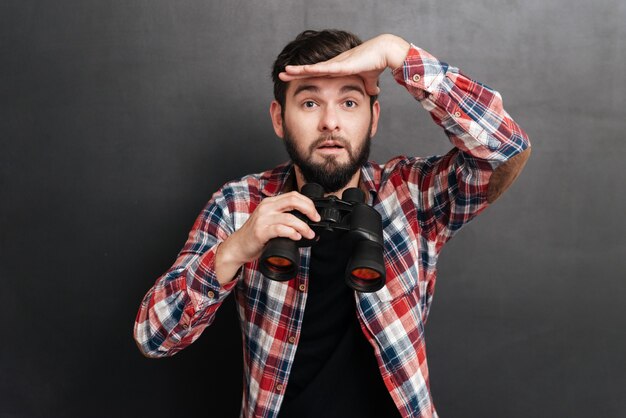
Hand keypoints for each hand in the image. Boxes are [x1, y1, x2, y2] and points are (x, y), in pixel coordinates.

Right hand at [215, 192, 320, 282]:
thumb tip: (306, 221)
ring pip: (289, 217)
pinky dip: (292, 233)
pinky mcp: (260, 231)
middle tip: (316, 219)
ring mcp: (263, 219)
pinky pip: (280, 229)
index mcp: (270, 203)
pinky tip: (297, 237)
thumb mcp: (270, 220)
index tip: (315, 213)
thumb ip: (283, 217)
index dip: (308, 203)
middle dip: (309, 209)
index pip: (293, 195)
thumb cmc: (256, 235)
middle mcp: (266, 207)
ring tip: (309, 234)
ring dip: (303, 226)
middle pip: (293, 200)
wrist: (238, 246)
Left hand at [279, 34, 410, 95]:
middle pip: (310, 70)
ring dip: (298, 70)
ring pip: (312, 68)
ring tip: (284, 71)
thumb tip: (373, 92)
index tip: (292, 78)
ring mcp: (336, 64)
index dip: (304, 76)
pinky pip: (323, 68)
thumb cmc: (376, 63)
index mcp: (337, 69)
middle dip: (295, 72)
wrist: (383, 53)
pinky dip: (312, 69)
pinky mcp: (341, 65)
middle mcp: (333, 65)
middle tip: (281, 74)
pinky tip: (301, 70)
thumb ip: (369, 86)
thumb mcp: (369, 80)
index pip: (316, 74)